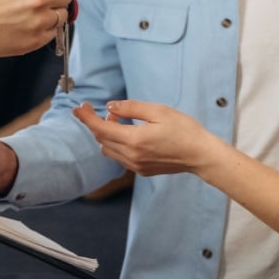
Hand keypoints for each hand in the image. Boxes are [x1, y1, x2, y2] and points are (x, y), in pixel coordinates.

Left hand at [73, 100, 214, 176]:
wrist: (200, 154)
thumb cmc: (184, 129)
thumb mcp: (158, 111)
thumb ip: (131, 108)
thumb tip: (110, 107)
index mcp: (134, 140)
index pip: (100, 129)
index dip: (86, 118)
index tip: (78, 107)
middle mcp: (131, 156)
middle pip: (102, 140)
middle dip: (98, 123)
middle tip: (107, 110)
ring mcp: (136, 166)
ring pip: (108, 150)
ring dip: (107, 135)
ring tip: (121, 121)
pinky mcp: (142, 171)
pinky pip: (120, 158)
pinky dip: (117, 145)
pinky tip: (129, 134)